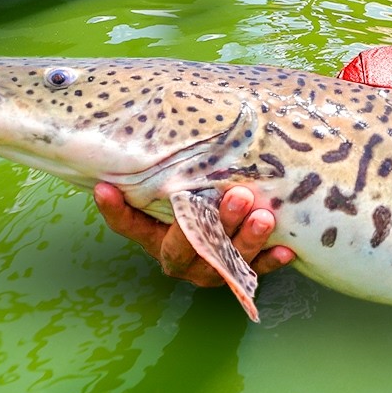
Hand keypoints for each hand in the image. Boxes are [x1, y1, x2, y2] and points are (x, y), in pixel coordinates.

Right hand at [94, 183, 295, 285]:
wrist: (230, 242)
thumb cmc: (199, 200)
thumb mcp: (179, 185)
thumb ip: (169, 168)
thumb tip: (154, 117)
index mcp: (155, 237)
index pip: (129, 225)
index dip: (115, 210)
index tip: (105, 188)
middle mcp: (178, 257)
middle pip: (187, 245)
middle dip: (213, 222)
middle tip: (236, 195)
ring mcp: (208, 270)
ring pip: (224, 260)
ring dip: (245, 239)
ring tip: (264, 216)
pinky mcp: (239, 276)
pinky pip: (256, 272)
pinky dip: (271, 261)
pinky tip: (286, 248)